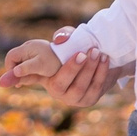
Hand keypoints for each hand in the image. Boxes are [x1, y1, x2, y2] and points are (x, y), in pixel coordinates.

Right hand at [0, 35, 114, 101]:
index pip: (35, 77)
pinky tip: (104, 59)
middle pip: (61, 84)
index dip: (32, 72)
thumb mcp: (69, 41)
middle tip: (83, 53)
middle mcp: (58, 93)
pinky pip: (95, 87)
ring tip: (96, 51)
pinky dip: (101, 72)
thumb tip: (60, 39)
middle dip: (72, 68)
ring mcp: (74, 99)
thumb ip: (63, 35)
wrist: (97, 64)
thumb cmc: (77, 50)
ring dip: (89, 69)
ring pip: (80, 87)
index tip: (40, 62)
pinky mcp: (89, 100)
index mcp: (46, 78)